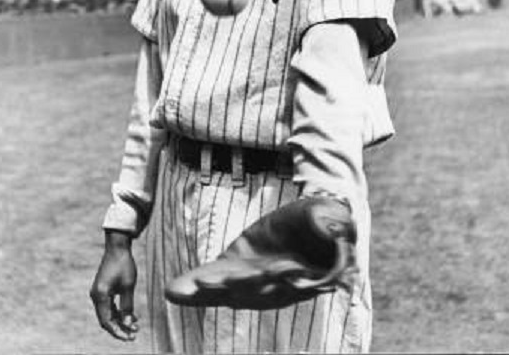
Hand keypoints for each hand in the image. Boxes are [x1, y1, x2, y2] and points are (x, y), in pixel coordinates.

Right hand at [90, 230, 138, 341]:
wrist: (118, 247)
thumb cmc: (124, 265)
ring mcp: (98, 293)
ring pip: (108, 314)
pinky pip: (109, 306)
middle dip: (120, 328)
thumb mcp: (128, 286)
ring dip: (120, 321)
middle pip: (106, 319)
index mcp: (100, 296)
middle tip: (134, 335)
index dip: (117, 332)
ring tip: (136, 326)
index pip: (106, 322)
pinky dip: (119, 312)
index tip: (130, 337)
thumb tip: (128, 324)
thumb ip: (127, 306)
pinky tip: (132, 316)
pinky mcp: (102, 289)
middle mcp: (96, 296)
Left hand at [165, 196, 356, 309]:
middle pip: (257, 291)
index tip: (278, 272)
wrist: (307, 221)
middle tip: (221, 280)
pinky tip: (173, 291)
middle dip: (239, 286)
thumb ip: (332, 225)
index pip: (293, 280)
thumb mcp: (331, 217)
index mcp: (304, 274)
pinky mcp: (234, 270)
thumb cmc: (323, 220)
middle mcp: (276, 286)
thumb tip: (335, 231)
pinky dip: (193, 288)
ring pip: (230, 291)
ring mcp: (252, 282)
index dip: (283, 278)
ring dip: (211, 291)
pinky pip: (212, 279)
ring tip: (190, 286)